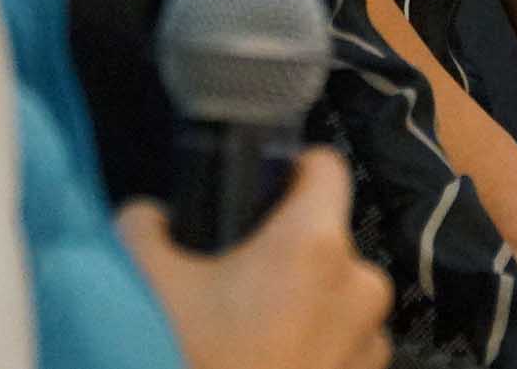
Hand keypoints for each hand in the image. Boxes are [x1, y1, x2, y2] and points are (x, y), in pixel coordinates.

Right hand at [113, 147, 390, 368]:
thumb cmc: (187, 360)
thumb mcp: (145, 285)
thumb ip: (147, 228)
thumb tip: (153, 215)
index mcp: (316, 245)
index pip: (326, 167)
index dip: (292, 169)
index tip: (262, 187)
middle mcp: (360, 284)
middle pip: (326, 241)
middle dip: (282, 256)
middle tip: (230, 285)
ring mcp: (371, 342)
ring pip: (335, 299)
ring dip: (300, 308)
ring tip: (244, 340)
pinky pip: (341, 347)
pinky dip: (311, 350)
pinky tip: (265, 367)